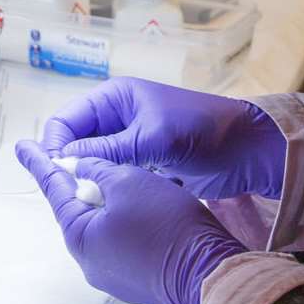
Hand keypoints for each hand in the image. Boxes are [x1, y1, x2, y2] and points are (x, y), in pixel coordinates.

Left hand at [16, 140, 246, 303]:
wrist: (210, 274)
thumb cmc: (167, 224)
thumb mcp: (128, 181)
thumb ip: (97, 169)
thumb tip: (79, 167)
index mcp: (80, 237)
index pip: (55, 190)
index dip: (41, 162)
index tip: (23, 146)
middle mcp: (91, 261)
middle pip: (81, 209)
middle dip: (84, 181)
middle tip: (82, 155)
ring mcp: (115, 274)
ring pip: (106, 224)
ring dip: (115, 199)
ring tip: (133, 178)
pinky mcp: (138, 278)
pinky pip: (126, 240)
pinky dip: (132, 218)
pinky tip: (153, 203)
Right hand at [40, 77, 285, 200]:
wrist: (248, 150)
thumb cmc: (201, 132)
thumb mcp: (151, 139)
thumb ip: (107, 150)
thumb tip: (63, 162)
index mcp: (114, 98)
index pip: (66, 120)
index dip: (55, 145)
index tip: (55, 175)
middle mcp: (117, 117)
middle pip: (76, 143)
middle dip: (70, 167)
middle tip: (71, 195)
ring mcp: (130, 142)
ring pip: (94, 163)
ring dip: (90, 180)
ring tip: (90, 202)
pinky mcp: (144, 163)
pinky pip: (115, 176)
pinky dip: (110, 188)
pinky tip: (110, 205)